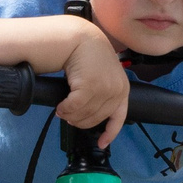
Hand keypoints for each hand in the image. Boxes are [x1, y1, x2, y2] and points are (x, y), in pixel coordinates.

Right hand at [56, 26, 129, 147]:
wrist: (80, 38)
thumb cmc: (89, 56)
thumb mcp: (104, 75)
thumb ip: (103, 93)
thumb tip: (90, 115)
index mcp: (122, 90)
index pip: (118, 117)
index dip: (110, 133)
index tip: (102, 144)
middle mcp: (117, 91)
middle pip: (95, 119)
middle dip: (79, 121)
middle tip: (68, 116)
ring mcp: (105, 89)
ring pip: (84, 115)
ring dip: (70, 116)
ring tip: (63, 110)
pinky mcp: (90, 87)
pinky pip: (74, 107)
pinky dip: (65, 109)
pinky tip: (60, 107)